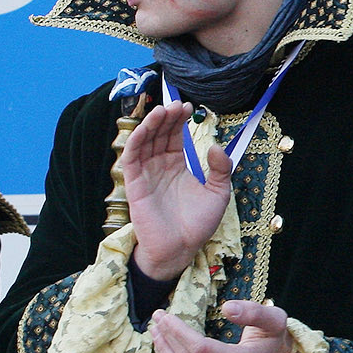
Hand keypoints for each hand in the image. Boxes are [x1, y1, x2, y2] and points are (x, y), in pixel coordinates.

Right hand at [123, 101, 231, 280]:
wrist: (181, 248)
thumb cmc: (198, 223)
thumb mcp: (218, 192)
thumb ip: (220, 169)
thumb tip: (215, 146)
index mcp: (178, 167)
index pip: (175, 138)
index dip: (180, 122)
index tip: (189, 107)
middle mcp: (160, 167)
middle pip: (160, 135)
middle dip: (168, 118)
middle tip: (178, 104)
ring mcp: (147, 174)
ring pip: (145, 142)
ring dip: (152, 125)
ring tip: (164, 110)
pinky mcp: (135, 184)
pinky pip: (132, 158)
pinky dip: (137, 140)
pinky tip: (146, 127)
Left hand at [149, 300, 289, 352]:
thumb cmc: (274, 337)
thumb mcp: (274, 318)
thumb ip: (253, 311)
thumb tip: (226, 307)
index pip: (200, 349)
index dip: (178, 331)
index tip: (166, 314)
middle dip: (167, 337)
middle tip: (157, 317)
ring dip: (164, 352)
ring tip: (156, 331)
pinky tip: (166, 347)